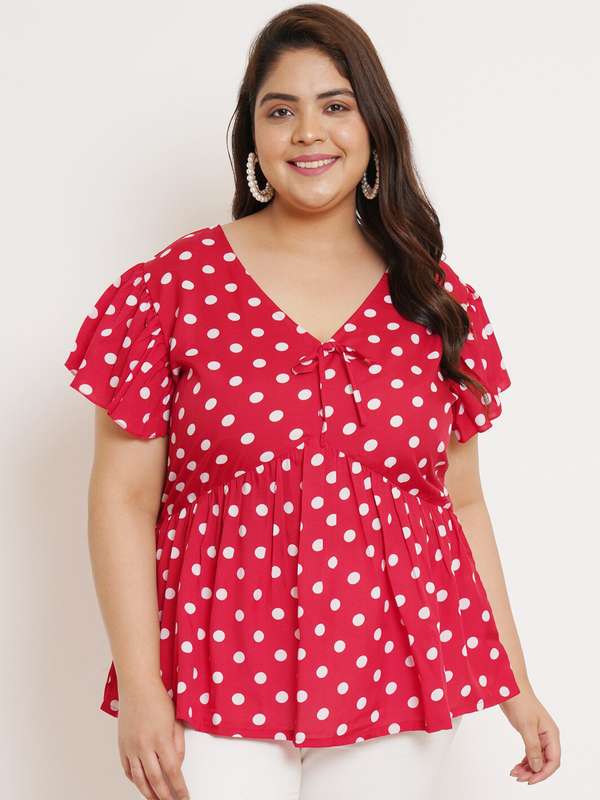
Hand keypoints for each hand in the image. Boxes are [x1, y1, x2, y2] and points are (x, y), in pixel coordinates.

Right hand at [117, 678, 189, 798]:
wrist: (137, 687)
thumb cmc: (157, 700)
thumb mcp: (175, 721)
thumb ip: (178, 745)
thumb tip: (177, 765)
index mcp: (161, 739)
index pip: (172, 771)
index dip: (179, 788)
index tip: (184, 797)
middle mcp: (144, 746)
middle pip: (156, 780)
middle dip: (165, 795)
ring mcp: (131, 747)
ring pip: (139, 779)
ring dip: (149, 793)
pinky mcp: (122, 746)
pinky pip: (128, 770)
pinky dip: (135, 781)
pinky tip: (142, 785)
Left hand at [500, 683, 560, 784]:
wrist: (510, 686)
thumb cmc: (520, 702)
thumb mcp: (526, 726)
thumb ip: (533, 748)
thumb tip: (538, 768)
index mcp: (551, 734)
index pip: (553, 761)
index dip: (543, 773)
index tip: (530, 780)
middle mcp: (547, 736)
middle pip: (545, 762)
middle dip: (533, 772)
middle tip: (518, 777)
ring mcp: (539, 735)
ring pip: (537, 758)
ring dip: (528, 768)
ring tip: (515, 773)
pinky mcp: (529, 733)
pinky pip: (530, 752)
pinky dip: (524, 761)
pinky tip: (516, 766)